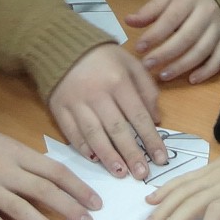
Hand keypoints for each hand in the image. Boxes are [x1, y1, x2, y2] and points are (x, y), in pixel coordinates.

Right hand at [0, 124, 100, 219]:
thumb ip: (27, 161)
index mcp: (16, 153)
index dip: (78, 188)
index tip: (95, 202)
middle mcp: (4, 171)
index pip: (55, 171)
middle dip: (70, 208)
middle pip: (44, 191)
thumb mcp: (3, 143)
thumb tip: (55, 181)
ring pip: (21, 210)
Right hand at [47, 44, 164, 178]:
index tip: (160, 159)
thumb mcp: (130, 63)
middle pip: (117, 130)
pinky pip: (71, 133)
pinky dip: (83, 148)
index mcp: (118, 81)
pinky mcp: (59, 109)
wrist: (61, 45)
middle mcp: (97, 94)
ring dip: (108, 156)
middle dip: (131, 154)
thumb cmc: (102, 56)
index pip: (139, 117)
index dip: (151, 140)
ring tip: (120, 173)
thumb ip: (147, 89)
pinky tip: (94, 159)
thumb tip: (156, 120)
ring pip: (94, 135)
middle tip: (142, 175)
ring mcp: (76, 103)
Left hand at [127, 0, 219, 83]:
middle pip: (186, 37)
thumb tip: (129, 21)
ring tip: (163, 75)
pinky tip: (191, 80)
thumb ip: (150, 10)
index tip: (138, 48)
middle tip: (147, 66)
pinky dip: (207, 71)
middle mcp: (207, 12)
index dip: (154, 35)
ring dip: (182, 66)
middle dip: (165, 54)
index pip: (171, 19)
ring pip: (202, 51)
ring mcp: (219, 28)